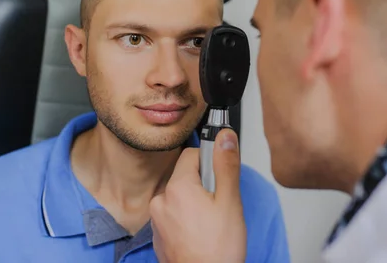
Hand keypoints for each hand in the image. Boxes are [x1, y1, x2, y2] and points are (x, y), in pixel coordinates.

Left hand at [150, 128, 246, 262]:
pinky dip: (186, 220)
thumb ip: (226, 164)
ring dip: (195, 203)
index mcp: (177, 187)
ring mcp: (157, 220)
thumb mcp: (230, 201)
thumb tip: (224, 136)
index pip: (191, 153)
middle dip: (203, 185)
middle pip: (185, 176)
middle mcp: (161, 201)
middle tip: (219, 206)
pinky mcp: (158, 236)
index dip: (210, 162)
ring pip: (180, 197)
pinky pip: (174, 216)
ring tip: (211, 224)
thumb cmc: (218, 249)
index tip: (220, 178)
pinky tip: (200, 234)